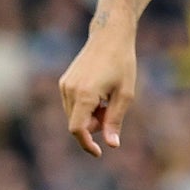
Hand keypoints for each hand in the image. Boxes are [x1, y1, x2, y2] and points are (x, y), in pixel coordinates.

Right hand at [59, 25, 137, 156]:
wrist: (109, 36)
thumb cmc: (122, 63)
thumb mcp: (125, 94)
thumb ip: (115, 120)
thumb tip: (112, 145)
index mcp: (85, 94)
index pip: (78, 129)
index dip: (87, 143)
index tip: (98, 153)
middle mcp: (69, 91)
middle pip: (78, 123)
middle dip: (95, 125)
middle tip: (112, 111)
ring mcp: (64, 86)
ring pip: (74, 115)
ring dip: (90, 116)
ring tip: (106, 100)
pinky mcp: (64, 82)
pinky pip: (72, 105)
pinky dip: (84, 107)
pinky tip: (98, 93)